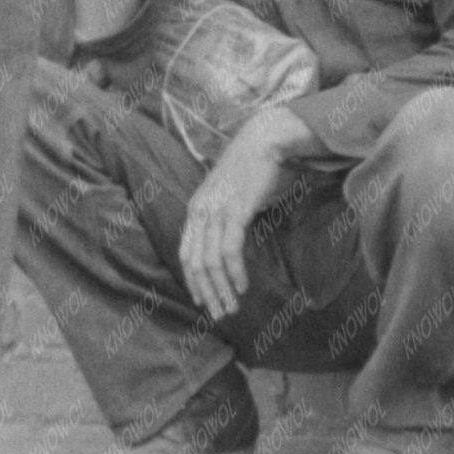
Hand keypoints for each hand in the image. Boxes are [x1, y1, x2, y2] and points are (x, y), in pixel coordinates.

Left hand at [176, 107, 305, 323]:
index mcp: (197, 208)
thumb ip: (229, 218)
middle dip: (207, 293)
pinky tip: (242, 286)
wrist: (267, 139)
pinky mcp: (234, 210)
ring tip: (233, 307)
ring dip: (221, 288)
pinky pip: (229, 250)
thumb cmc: (257, 168)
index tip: (204, 301)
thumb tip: (235, 243)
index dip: (192, 280)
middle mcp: (200, 211)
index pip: (186, 253)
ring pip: (210, 261)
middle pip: (195, 263)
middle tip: (220, 314)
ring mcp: (216, 210)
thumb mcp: (235, 196)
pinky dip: (234, 272)